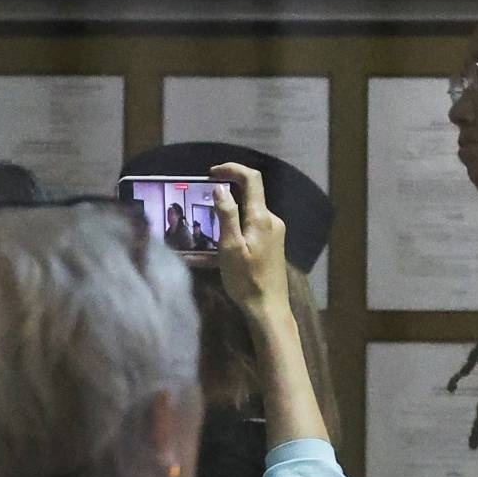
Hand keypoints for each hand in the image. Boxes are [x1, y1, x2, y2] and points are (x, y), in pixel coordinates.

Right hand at [210, 162, 289, 321]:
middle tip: (203, 200)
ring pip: (249, 211)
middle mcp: (271, 220)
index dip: (232, 169)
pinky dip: (235, 227)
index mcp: (261, 217)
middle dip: (227, 192)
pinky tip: (219, 244)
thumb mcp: (230, 247)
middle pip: (250, 194)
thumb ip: (226, 215)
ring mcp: (274, 231)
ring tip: (208, 226)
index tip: (211, 173)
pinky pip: (251, 226)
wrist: (269, 307)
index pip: (251, 179)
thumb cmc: (247, 280)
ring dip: (229, 212)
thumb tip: (220, 188)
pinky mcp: (272, 243)